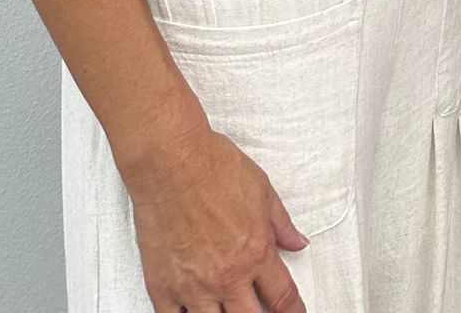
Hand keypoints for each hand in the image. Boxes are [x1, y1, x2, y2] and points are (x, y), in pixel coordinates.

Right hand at [124, 122, 307, 312]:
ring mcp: (193, 287)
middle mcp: (227, 276)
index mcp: (256, 252)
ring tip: (227, 309)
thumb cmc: (213, 167)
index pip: (283, 297)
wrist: (172, 161)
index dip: (294, 311)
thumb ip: (281, 224)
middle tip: (262, 311)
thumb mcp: (262, 190)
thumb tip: (298, 242)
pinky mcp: (162, 287)